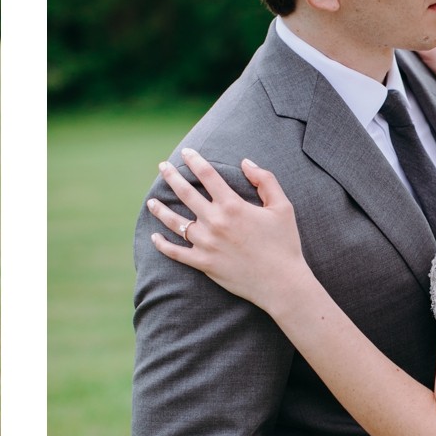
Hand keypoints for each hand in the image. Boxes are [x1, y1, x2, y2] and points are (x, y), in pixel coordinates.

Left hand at [147, 150, 310, 311]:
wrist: (281, 282)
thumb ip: (265, 180)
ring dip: (160, 210)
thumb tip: (245, 162)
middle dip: (171, 177)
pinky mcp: (203, 264)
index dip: (194, 161)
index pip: (207, 175)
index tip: (186, 152)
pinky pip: (175, 252)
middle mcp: (215, 222)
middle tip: (162, 167)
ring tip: (151, 202)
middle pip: (185, 193)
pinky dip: (162, 245)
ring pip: (175, 222)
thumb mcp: (282, 206)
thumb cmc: (284, 243)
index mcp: (233, 205)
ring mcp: (206, 244)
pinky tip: (154, 237)